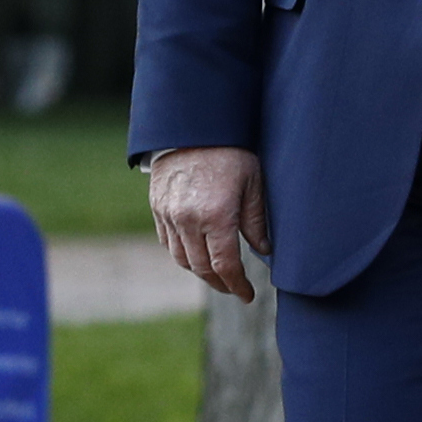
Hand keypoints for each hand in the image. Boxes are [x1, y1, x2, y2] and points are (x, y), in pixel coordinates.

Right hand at [147, 146, 269, 300]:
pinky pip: (167, 241)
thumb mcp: (253, 183)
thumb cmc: (230, 151)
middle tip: (234, 289)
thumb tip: (264, 250)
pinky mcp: (157, 207)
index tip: (248, 295)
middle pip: (202, 268)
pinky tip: (196, 253)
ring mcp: (169, 214)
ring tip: (217, 274)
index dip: (237, 286)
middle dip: (220, 284)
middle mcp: (189, 220)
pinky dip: (182, 254)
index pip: (225, 266)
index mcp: (216, 216)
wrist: (193, 126)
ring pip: (181, 258)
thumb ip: (256, 220)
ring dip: (200, 272)